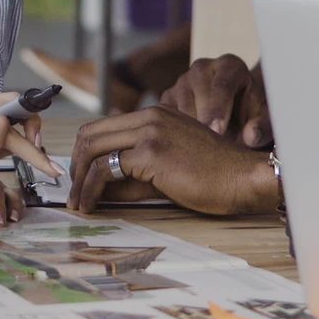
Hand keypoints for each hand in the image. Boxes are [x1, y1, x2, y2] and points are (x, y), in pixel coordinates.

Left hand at [68, 106, 276, 215]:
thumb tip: (102, 187)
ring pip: (94, 148)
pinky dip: (92, 188)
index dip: (84, 152)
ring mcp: (148, 131)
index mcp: (153, 114)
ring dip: (79, 179)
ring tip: (78, 202)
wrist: (245, 177)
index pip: (102, 126)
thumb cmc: (214, 176)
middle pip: (90, 134)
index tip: (80, 176)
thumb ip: (136, 169)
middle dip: (76, 165)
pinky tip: (91, 204)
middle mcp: (148, 116)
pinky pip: (108, 168)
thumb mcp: (169, 165)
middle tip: (73, 191)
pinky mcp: (151, 153)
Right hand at [159, 54, 271, 147]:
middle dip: (203, 119)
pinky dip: (174, 131)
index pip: (222, 83)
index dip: (219, 108)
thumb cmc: (256, 115)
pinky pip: (166, 114)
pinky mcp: (169, 96)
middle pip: (197, 90)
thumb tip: (251, 137)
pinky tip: (187, 148)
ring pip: (179, 103)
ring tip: (202, 151)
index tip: (217, 131)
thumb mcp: (266, 120)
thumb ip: (263, 127)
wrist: (240, 112)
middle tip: (209, 148)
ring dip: (189, 128)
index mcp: (230, 66)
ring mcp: (183, 80)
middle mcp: (203, 67)